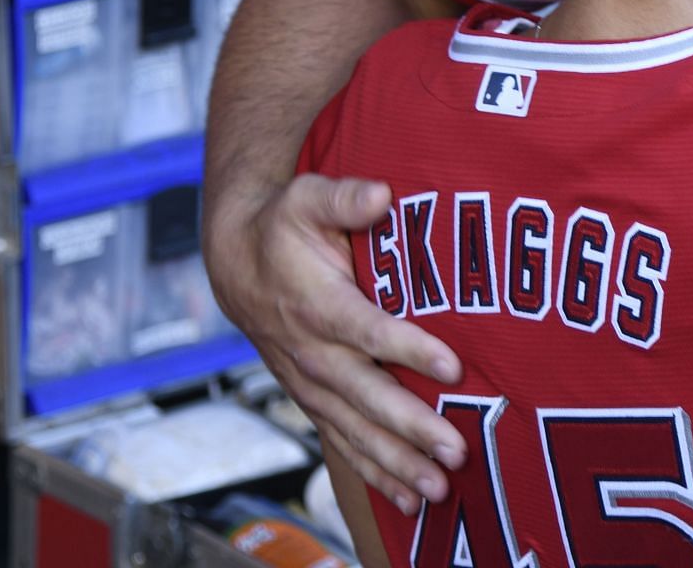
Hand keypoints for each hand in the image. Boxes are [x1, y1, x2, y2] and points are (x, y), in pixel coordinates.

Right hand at [205, 174, 466, 512]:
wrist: (236, 263)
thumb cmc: (285, 227)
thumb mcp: (308, 198)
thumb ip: (346, 197)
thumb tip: (381, 194)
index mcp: (318, 305)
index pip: (368, 331)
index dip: (409, 349)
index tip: (452, 365)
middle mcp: (313, 353)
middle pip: (367, 396)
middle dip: (411, 426)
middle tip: (455, 449)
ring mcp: (312, 383)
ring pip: (356, 430)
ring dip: (397, 461)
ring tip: (438, 488)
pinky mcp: (315, 400)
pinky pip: (344, 443)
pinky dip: (375, 473)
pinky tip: (409, 499)